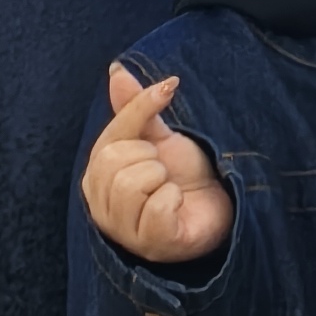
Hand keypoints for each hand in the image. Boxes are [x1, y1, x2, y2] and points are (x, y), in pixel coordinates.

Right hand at [85, 64, 232, 264]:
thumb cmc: (183, 175)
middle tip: (165, 171)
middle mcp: (100, 207)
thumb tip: (116, 70)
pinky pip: (156, 209)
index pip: (110, 136)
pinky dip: (174, 199)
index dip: (140, 109)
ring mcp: (123, 232)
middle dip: (151, 158)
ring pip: (130, 185)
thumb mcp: (158, 138)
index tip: (169, 88)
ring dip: (162, 180)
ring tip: (169, 188)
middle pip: (115, 162)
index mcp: (97, 177)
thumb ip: (135, 109)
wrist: (218, 207)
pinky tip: (178, 204)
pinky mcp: (151, 245)